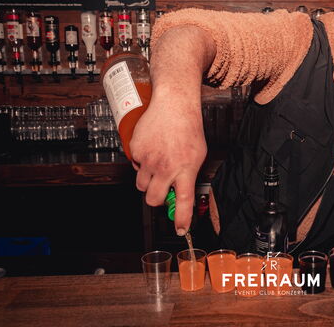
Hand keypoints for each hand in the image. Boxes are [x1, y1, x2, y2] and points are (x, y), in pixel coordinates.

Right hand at [129, 92, 206, 235]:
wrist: (174, 104)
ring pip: (142, 185)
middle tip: (164, 189)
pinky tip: (152, 149)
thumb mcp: (198, 155)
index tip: (181, 229)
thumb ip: (189, 175)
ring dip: (148, 182)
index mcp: (185, 169)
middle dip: (157, 199)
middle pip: (154, 199)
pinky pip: (135, 166)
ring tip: (158, 166)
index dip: (181, 218)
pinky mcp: (136, 150)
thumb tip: (182, 193)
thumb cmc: (188, 128)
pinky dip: (142, 163)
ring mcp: (149, 159)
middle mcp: (166, 166)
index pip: (184, 201)